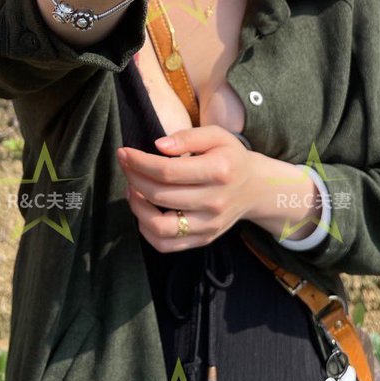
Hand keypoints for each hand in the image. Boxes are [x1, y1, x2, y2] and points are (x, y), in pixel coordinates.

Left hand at [117, 127, 321, 250]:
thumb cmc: (230, 157)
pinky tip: (144, 210)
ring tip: (133, 190)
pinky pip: (166, 245)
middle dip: (134, 179)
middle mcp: (214, 201)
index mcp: (219, 171)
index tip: (124, 153)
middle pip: (160, 196)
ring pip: (160, 227)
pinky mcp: (204, 239)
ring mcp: (209, 225)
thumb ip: (188, 136)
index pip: (167, 171)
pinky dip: (146, 229)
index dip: (139, 162)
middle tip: (126, 166)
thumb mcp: (216, 135)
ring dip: (137, 208)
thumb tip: (158, 146)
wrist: (255, 188)